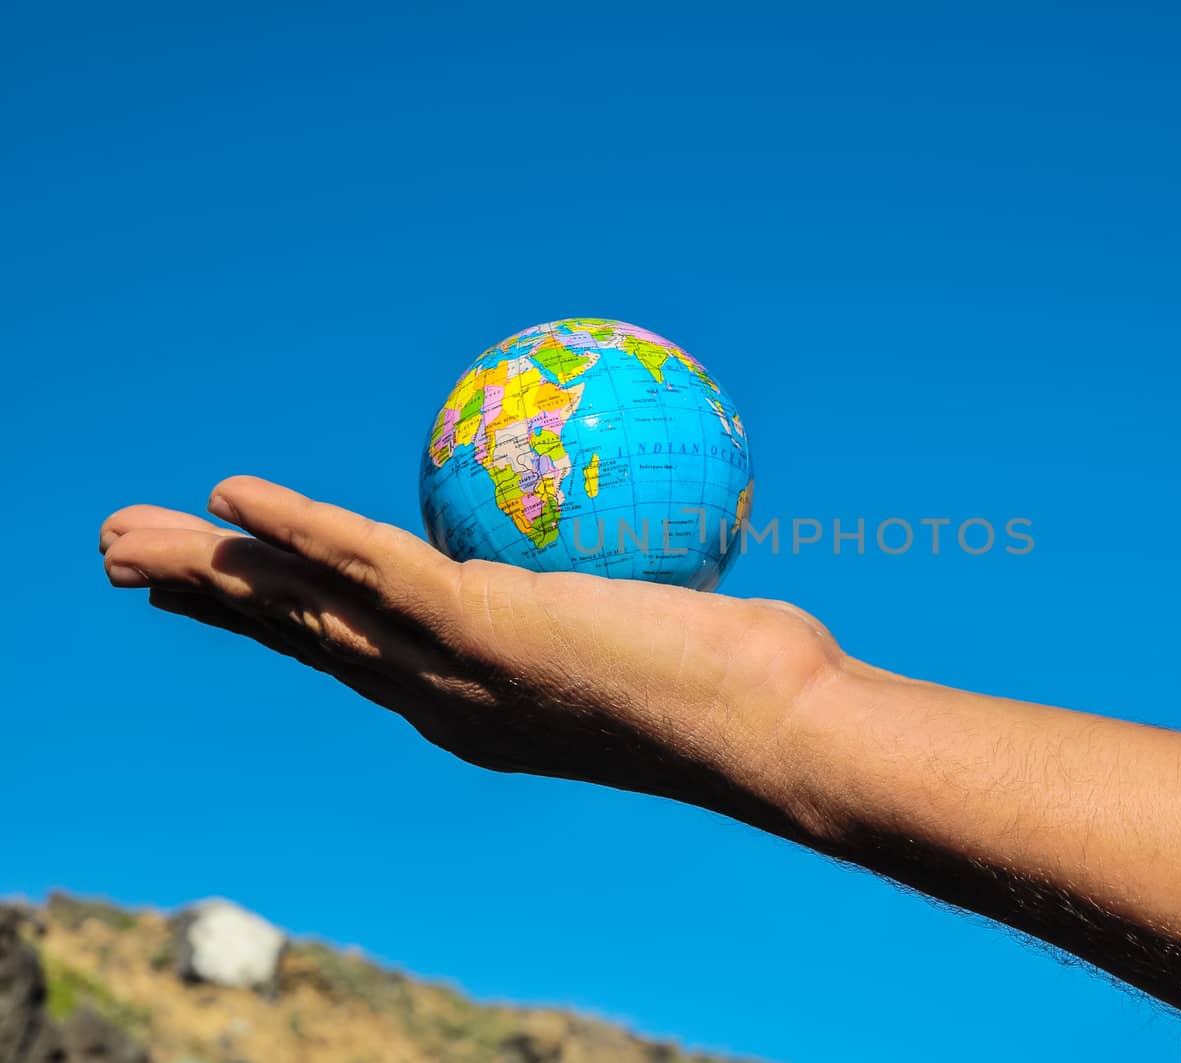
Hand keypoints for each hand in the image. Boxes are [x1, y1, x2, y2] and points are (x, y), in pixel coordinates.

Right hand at [100, 477, 840, 810]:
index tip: (232, 588)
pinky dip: (296, 527)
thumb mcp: (662, 627)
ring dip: (211, 571)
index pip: (357, 655)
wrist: (778, 734)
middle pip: (304, 640)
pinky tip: (229, 495)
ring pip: (307, 610)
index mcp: (477, 704)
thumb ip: (613, 589)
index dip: (283, 621)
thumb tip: (626, 532)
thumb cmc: (744, 688)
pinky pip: (370, 564)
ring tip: (122, 539)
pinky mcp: (485, 631)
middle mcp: (448, 701)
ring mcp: (459, 672)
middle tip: (128, 562)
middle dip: (210, 605)